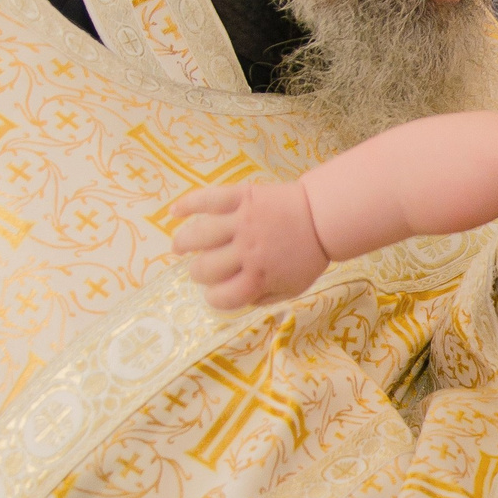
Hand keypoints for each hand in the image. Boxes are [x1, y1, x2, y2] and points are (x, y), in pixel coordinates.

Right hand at [170, 181, 329, 309]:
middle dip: (200, 273)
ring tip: (179, 247)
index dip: (214, 297)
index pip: (221, 297)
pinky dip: (187, 205)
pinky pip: (206, 199)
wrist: (322, 215)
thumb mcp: (293, 287)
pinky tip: (174, 213)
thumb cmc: (307, 254)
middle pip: (204, 269)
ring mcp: (241, 222)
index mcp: (258, 277)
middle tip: (204, 267)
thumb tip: (238, 300)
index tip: (216, 291)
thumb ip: (264, 298)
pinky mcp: (240, 197)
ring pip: (197, 235)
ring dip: (183, 243)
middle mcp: (245, 252)